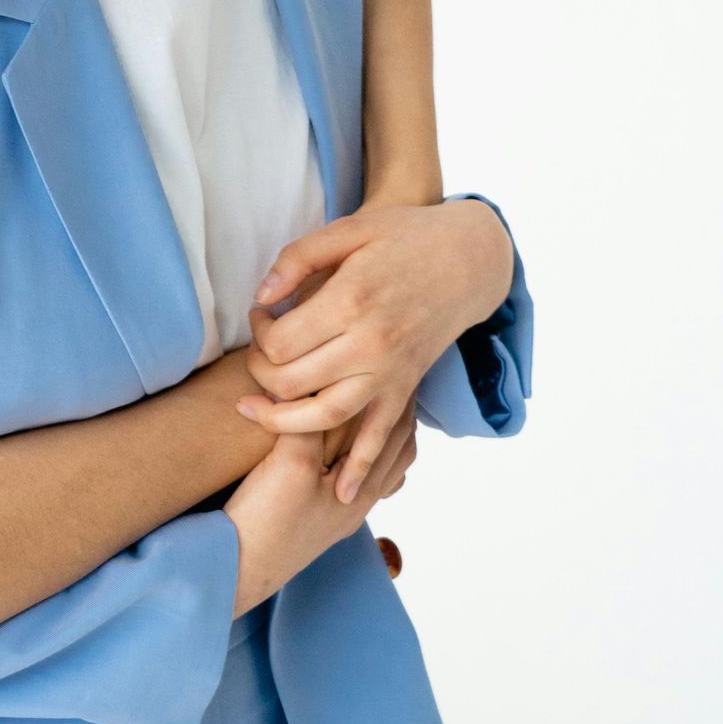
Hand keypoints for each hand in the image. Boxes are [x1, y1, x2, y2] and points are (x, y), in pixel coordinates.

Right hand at [226, 398, 416, 615]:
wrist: (237, 569)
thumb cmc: (267, 522)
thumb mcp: (291, 464)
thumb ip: (307, 424)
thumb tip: (312, 388)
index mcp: (362, 489)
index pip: (392, 435)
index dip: (394, 400)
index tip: (395, 370)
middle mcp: (357, 503)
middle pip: (392, 455)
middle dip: (394, 419)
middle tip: (391, 385)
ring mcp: (336, 515)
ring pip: (374, 472)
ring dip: (375, 441)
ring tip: (369, 414)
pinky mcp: (313, 520)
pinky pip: (348, 484)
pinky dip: (352, 461)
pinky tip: (334, 453)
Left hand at [235, 201, 512, 502]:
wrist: (467, 259)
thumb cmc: (402, 238)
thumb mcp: (348, 231)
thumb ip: (297, 260)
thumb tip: (262, 298)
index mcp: (351, 302)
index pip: (280, 342)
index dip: (257, 333)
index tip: (260, 316)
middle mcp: (371, 344)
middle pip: (293, 382)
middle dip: (260, 376)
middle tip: (256, 357)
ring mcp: (391, 371)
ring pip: (326, 417)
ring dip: (284, 425)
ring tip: (256, 415)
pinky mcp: (407, 387)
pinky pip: (381, 437)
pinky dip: (362, 469)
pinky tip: (340, 492)